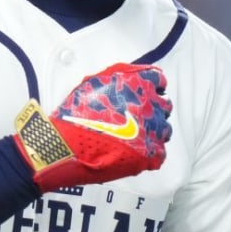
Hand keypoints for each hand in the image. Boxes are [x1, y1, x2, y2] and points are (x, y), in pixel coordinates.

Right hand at [12, 63, 172, 191]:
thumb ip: (119, 77)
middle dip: (152, 109)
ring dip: (153, 131)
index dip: (151, 88)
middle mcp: (150, 105)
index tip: (145, 94)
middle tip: (136, 117)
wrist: (66, 146)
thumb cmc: (75, 115)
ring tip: (134, 136)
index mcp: (138, 84)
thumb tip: (133, 75)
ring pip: (164, 130)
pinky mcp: (149, 155)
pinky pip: (159, 154)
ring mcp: (152, 132)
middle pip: (163, 106)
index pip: (159, 81)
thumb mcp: (95, 83)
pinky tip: (134, 151)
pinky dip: (149, 153)